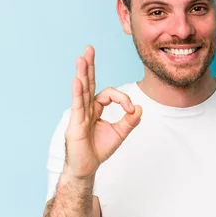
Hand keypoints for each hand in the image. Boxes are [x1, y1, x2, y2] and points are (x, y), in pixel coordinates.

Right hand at [64, 46, 142, 178]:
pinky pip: (78, 105)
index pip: (109, 94)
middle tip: (89, 48)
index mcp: (96, 108)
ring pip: (82, 91)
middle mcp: (86, 108)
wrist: (87, 168)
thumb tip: (139, 108)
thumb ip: (129, 121)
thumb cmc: (99, 149)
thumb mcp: (119, 133)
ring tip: (81, 58)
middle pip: (89, 83)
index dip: (122, 98)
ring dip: (82, 74)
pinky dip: (78, 93)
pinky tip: (77, 81)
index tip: (130, 110)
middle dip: (90, 66)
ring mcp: (79, 115)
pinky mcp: (75, 124)